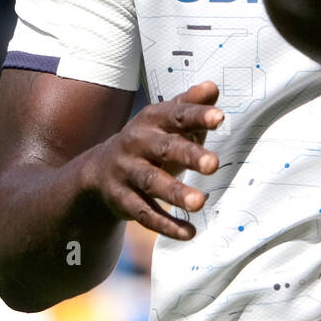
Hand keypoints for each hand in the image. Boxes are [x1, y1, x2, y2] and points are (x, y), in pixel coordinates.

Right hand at [84, 81, 222, 240]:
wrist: (100, 171)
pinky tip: (189, 233)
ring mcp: (126, 172)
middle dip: (189, 155)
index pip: (177, 115)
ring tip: (200, 202)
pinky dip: (166, 225)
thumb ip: (191, 105)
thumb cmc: (150, 142)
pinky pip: (144, 214)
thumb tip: (213, 86)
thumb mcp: (167, 121)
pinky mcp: (122, 200)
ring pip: (152, 182)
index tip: (220, 117)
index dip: (198, 115)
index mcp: (152, 120)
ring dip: (176, 193)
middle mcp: (137, 143)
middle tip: (214, 165)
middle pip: (164, 148)